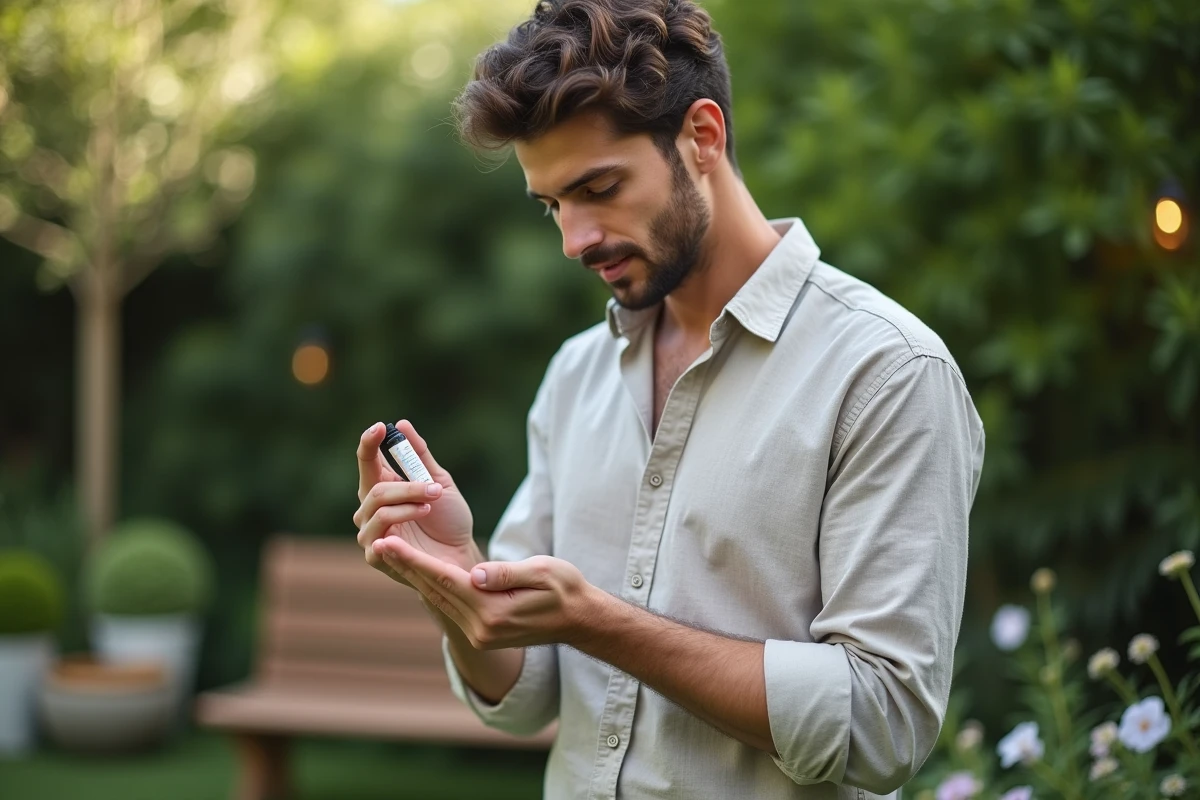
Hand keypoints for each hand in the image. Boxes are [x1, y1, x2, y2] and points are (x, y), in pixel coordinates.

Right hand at [354, 420, 479, 585]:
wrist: (461, 555)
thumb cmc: (449, 520)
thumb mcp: (440, 482)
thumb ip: (420, 456)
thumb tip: (402, 424)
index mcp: (383, 487)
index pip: (367, 461)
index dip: (369, 443)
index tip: (380, 427)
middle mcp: (370, 509)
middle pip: (375, 488)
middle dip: (407, 485)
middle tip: (435, 488)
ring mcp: (370, 532)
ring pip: (379, 509)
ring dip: (409, 503)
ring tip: (431, 505)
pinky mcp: (375, 555)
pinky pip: (380, 534)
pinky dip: (402, 521)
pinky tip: (421, 519)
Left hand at [373, 535, 596, 649]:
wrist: (580, 620)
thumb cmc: (566, 590)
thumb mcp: (543, 572)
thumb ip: (508, 573)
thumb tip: (477, 573)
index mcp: (493, 613)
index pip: (445, 581)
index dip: (414, 560)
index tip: (388, 543)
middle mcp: (480, 628)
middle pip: (434, 590)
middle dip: (405, 565)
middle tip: (378, 542)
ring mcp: (479, 634)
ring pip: (438, 598)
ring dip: (414, 575)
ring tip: (390, 552)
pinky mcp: (481, 632)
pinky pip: (450, 605)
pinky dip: (431, 586)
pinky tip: (418, 571)